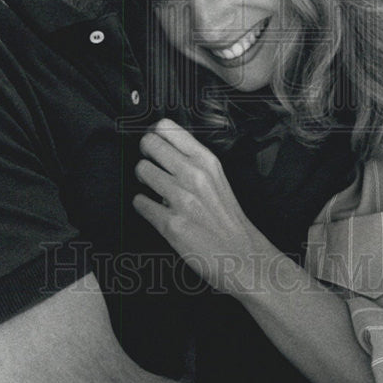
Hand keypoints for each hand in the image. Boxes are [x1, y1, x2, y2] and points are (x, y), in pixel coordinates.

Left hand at [133, 120, 271, 294]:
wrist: (243, 255)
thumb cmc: (228, 218)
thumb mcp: (217, 178)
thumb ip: (193, 160)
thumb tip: (163, 148)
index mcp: (207, 160)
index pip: (167, 127)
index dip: (154, 134)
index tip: (154, 143)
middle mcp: (194, 174)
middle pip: (149, 143)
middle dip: (145, 154)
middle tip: (150, 164)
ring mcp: (182, 199)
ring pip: (141, 170)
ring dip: (143, 179)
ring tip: (153, 188)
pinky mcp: (171, 224)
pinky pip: (139, 203)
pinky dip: (143, 205)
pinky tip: (154, 209)